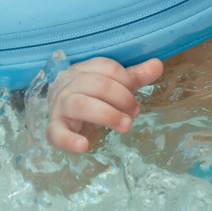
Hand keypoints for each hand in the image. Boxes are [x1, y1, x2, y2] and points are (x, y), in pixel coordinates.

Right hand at [45, 57, 162, 153]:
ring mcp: (60, 106)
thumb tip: (157, 64)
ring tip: (125, 126)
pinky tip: (84, 146)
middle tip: (134, 113)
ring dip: (107, 115)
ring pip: (80, 104)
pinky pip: (57, 132)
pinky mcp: (54, 128)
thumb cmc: (93, 100)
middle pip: (97, 84)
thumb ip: (135, 77)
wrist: (65, 119)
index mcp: (85, 70)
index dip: (126, 82)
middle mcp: (69, 84)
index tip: (134, 96)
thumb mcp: (115, 87)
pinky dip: (69, 140)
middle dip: (122, 98)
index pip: (107, 68)